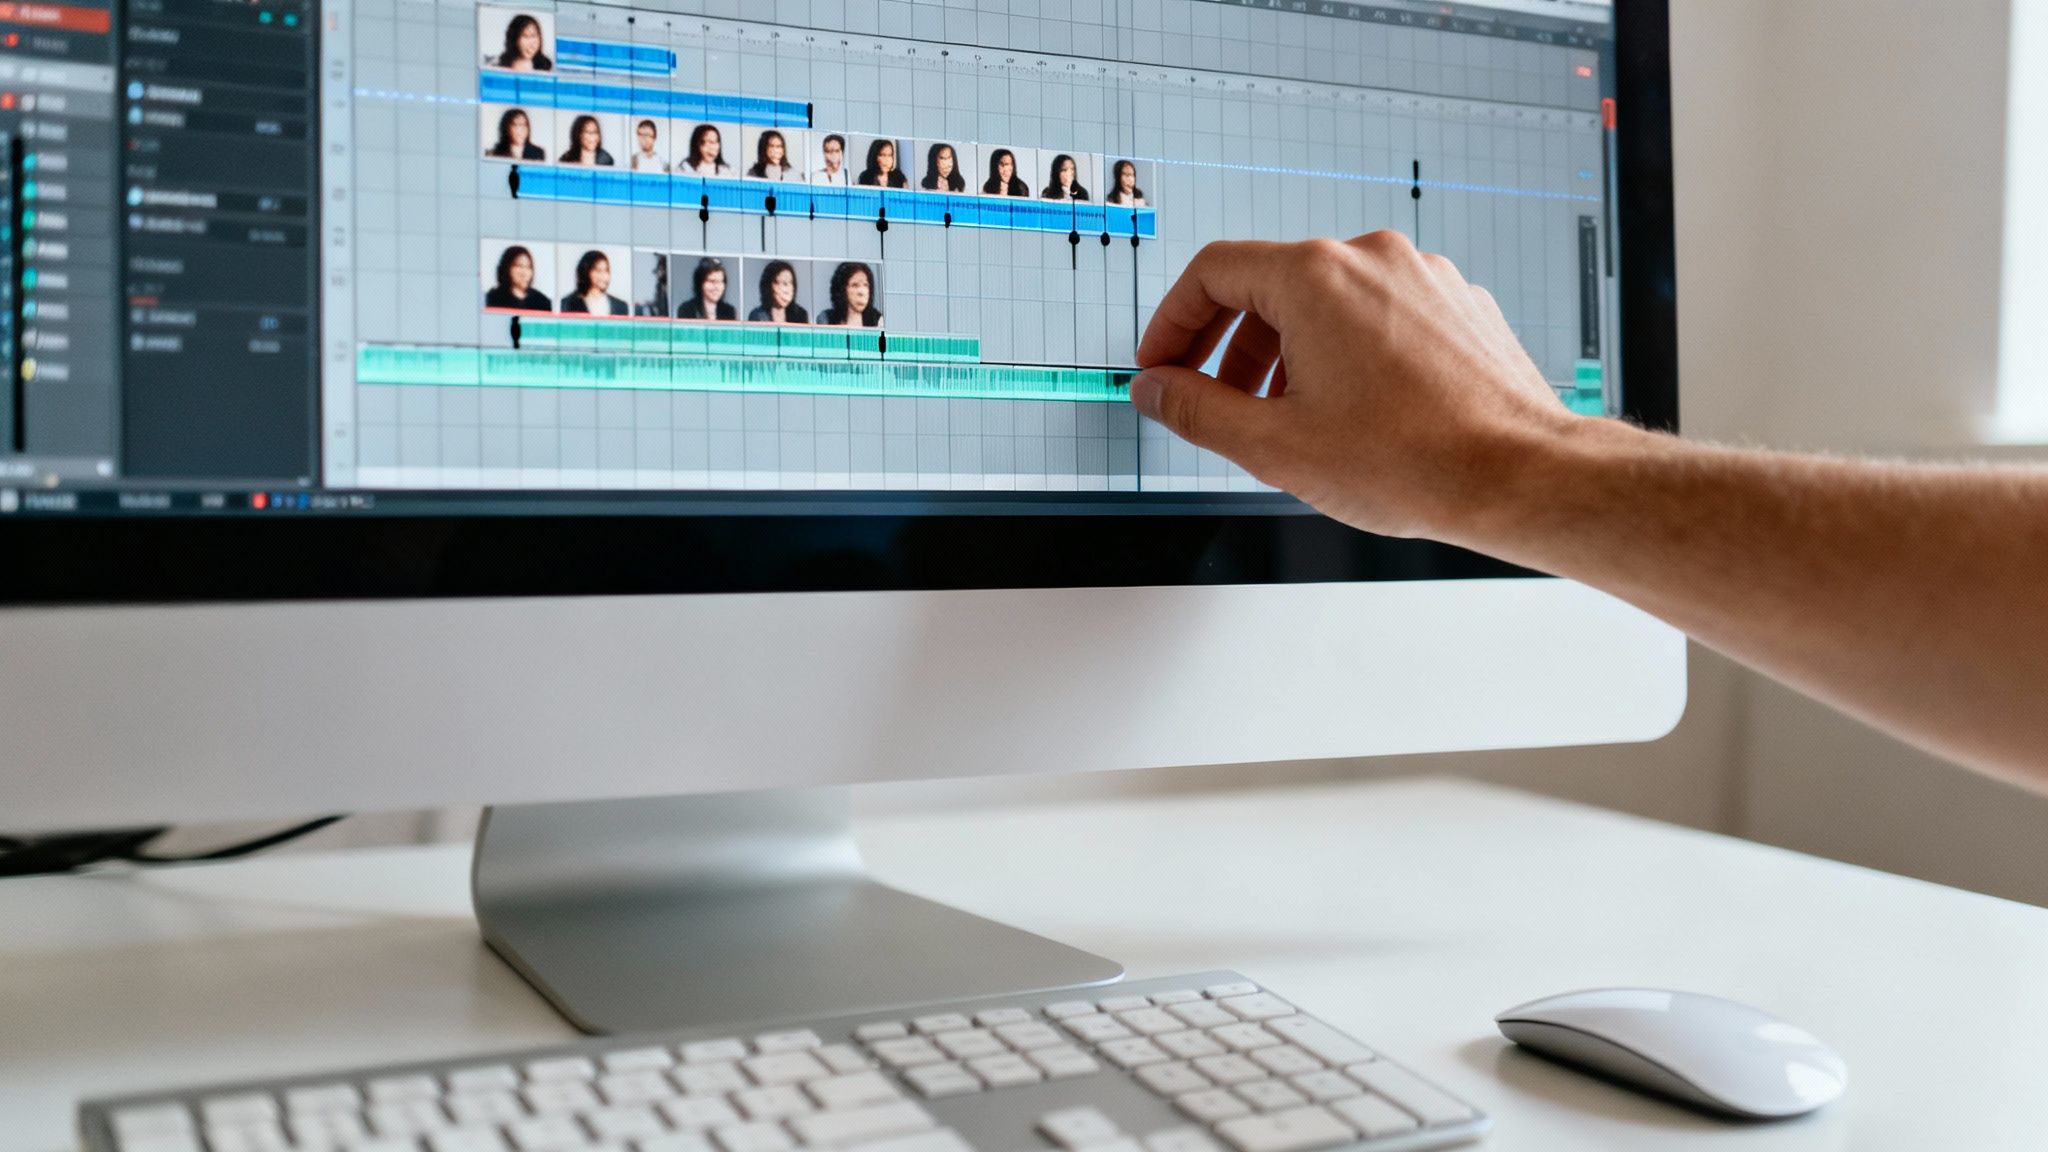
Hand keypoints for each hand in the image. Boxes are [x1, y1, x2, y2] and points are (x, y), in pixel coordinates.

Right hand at [1131, 232, 1589, 542]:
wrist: (1520, 475)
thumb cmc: (1413, 461)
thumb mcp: (1274, 445)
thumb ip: (1196, 410)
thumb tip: (1155, 389)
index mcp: (1317, 277)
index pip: (1214, 272)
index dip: (1173, 322)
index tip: (1163, 366)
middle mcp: (1371, 260)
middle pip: (1270, 285)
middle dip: (1230, 347)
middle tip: (1213, 402)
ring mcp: (1422, 277)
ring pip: (1327, 302)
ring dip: (1288, 354)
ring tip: (1287, 419)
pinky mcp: (1457, 304)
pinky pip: (1379, 314)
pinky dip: (1346, 352)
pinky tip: (1351, 412)